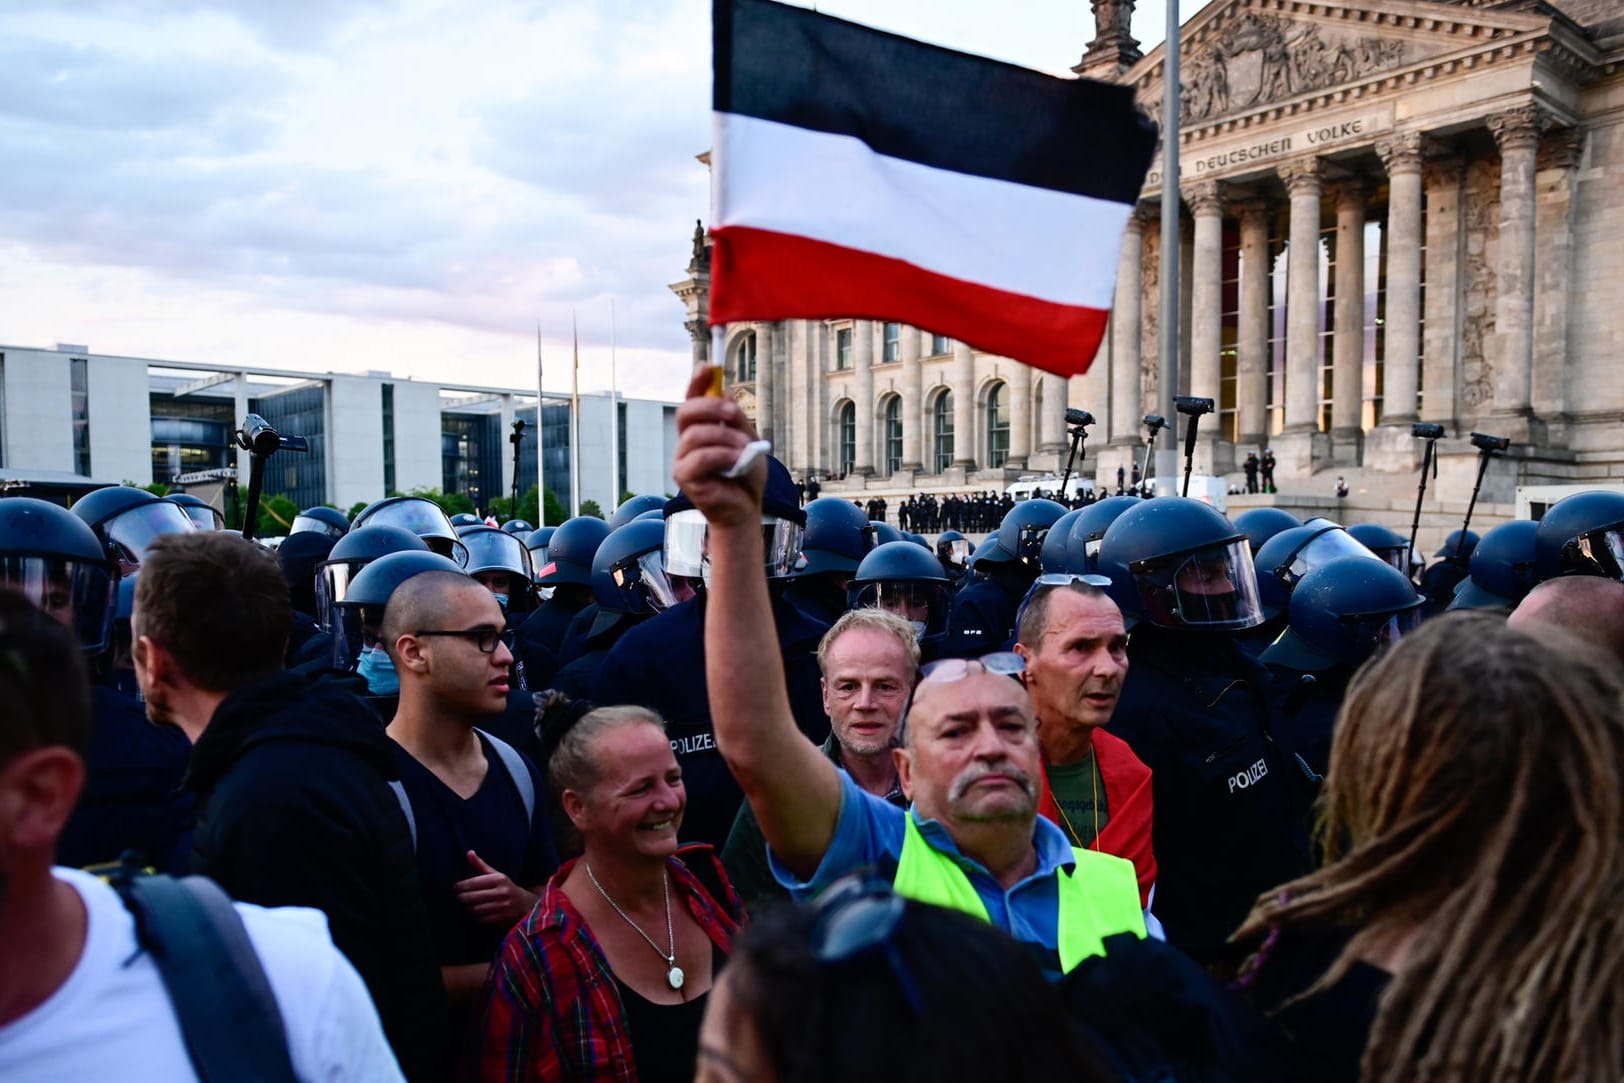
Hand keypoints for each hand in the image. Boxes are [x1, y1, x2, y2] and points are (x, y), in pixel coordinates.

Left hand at [455, 850, 538, 926]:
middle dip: (462, 897)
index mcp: (499, 879)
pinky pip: (480, 918)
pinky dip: (476, 916)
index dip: (461, 886)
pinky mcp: (501, 918)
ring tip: (467, 904)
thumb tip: (469, 852)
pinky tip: (476, 912)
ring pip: (475, 909)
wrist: (525, 905)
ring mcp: (502, 906)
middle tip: (458, 897)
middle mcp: (502, 892)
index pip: (473, 883)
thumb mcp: (497, 875)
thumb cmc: (506, 887)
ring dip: (468, 907)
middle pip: (472, 897)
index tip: (455, 887)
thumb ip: (481, 865)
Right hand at [672, 364, 765, 527]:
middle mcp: (687, 442)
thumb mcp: (747, 441)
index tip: (708, 367)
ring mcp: (682, 459)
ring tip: (743, 449)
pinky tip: (736, 462)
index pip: (692, 400)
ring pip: (695, 435)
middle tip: (732, 412)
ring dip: (724, 437)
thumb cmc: (745, 477)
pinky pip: (699, 457)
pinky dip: (721, 456)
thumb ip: (736, 421)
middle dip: (709, 407)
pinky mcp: (684, 478)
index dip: (697, 382)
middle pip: (686, 412)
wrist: (746, 510)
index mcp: (701, 430)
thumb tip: (725, 396)